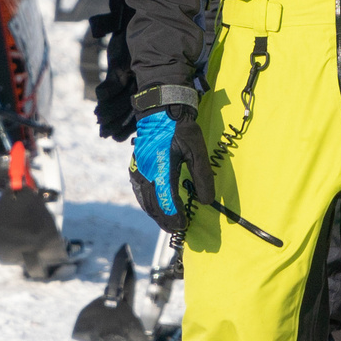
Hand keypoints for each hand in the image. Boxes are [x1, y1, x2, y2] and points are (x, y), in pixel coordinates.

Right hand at [130, 105, 203, 232]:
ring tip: (168, 223)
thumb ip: (202, 176)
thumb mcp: (197, 149)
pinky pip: (139, 193)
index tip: (185, 225)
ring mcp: (138, 172)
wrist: (159, 111)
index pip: (168, 202)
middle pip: (154, 206)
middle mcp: (146, 174)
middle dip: (166, 220)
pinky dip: (147, 205)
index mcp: (162, 169)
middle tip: (177, 229)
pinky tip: (155, 209)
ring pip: (145, 202)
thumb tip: (206, 201)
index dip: (176, 216)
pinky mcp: (135, 169)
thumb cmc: (180, 128)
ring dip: (156, 215)